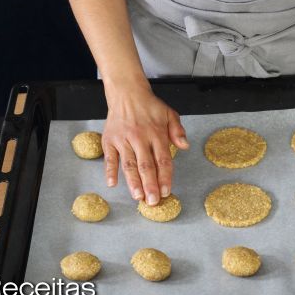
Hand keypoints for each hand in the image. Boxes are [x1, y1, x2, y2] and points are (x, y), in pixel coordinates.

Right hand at [102, 83, 188, 204]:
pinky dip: (110, 171)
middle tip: (153, 201)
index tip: (166, 191)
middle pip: (146, 165)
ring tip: (137, 197)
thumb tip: (185, 146)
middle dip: (150, 185)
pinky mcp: (109, 140)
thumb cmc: (150, 107)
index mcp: (156, 133)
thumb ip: (178, 131)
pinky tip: (112, 183)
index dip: (165, 177)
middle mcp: (139, 138)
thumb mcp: (169, 114)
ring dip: (133, 182)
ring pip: (129, 164)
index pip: (162, 159)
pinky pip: (109, 158)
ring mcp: (123, 139)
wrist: (127, 93)